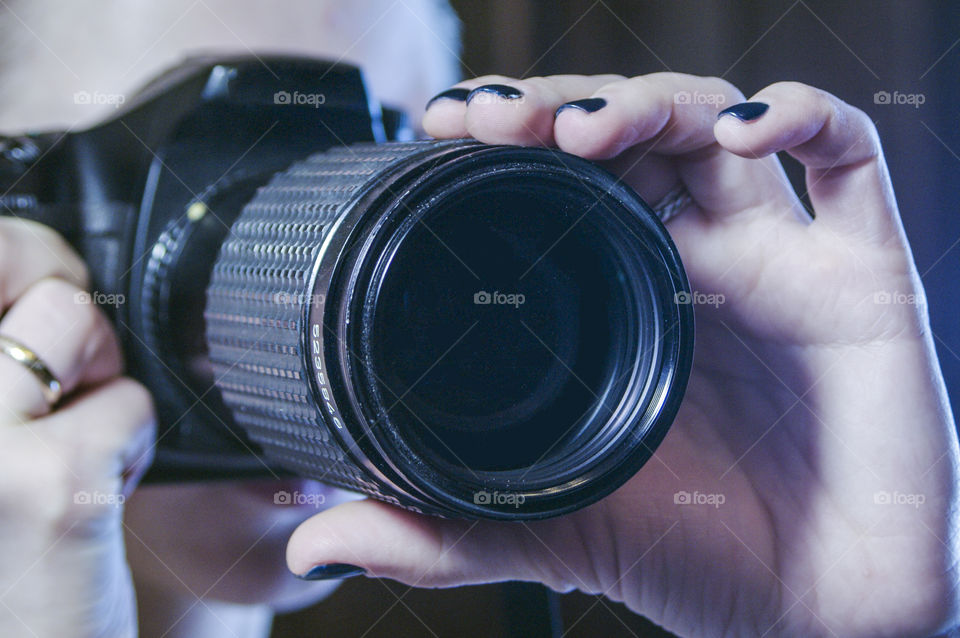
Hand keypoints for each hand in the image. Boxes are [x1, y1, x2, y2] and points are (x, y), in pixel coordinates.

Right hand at [0, 219, 154, 637]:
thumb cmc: (5, 538)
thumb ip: (0, 343)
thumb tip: (41, 262)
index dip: (23, 254)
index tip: (40, 291)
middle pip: (32, 280)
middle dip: (69, 330)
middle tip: (59, 403)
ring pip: (78, 319)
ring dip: (95, 385)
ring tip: (65, 452)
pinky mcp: (49, 482)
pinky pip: (127, 399)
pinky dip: (129, 442)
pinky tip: (88, 496)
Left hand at [286, 74, 959, 636]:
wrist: (814, 615)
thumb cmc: (689, 556)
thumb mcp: (550, 530)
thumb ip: (441, 530)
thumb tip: (316, 542)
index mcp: (622, 299)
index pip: (560, 180)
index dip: (507, 139)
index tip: (443, 130)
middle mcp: (694, 261)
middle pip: (633, 130)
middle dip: (562, 103)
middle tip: (494, 119)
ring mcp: (778, 258)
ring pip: (719, 123)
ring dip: (652, 99)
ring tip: (585, 128)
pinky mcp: (864, 275)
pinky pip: (849, 159)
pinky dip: (801, 119)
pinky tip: (744, 134)